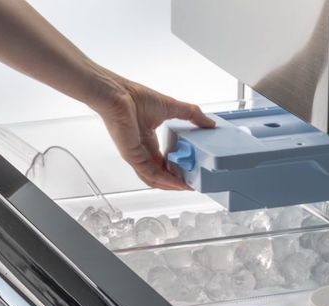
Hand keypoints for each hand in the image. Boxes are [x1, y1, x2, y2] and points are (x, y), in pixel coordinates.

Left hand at [87, 69, 214, 189]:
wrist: (118, 94)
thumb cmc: (135, 97)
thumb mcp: (171, 107)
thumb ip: (191, 115)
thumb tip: (209, 122)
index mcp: (148, 140)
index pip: (164, 162)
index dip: (177, 170)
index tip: (191, 173)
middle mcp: (142, 151)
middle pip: (160, 174)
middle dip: (177, 181)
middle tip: (192, 184)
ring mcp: (136, 156)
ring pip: (155, 179)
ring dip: (172, 185)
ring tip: (188, 187)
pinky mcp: (133, 157)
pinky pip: (150, 174)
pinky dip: (165, 180)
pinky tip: (177, 183)